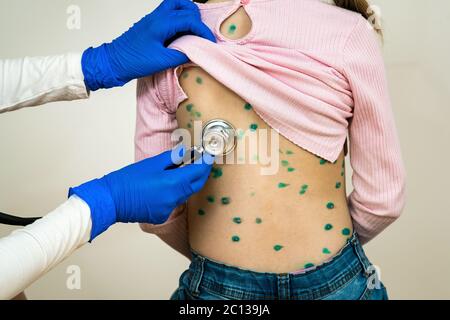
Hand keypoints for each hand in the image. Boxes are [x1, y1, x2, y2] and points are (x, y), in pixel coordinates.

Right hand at [69, 146, 214, 240]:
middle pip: (196, 185)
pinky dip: (176, 192)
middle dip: (202, 173)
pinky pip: (175, 202)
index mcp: (172, 183)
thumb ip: (172, 158)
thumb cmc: (127, 180)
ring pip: (186, 193)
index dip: (205, 163)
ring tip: (187, 169)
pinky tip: (170, 184)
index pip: (197, 172)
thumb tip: (186, 152)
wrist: (111, 200)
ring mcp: (169, 209)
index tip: (209, 155)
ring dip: (189, 182)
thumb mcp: (151, 164)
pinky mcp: (162, 215)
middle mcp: (174, 198)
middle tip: (203, 161)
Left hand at [81, 0, 215, 90]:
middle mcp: (158, 16)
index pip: (190, 19)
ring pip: (177, 5)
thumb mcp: (162, 62)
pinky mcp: (151, 23)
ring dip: (188, 15)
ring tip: (192, 33)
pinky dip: (179, 19)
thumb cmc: (134, 61)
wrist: (113, 61)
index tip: (209, 42)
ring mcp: (153, 17)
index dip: (203, 30)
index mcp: (161, 24)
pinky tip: (181, 35)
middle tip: (201, 37)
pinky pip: (169, 13)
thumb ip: (182, 55)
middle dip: (197, 20)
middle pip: (185, 6)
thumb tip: (196, 53)